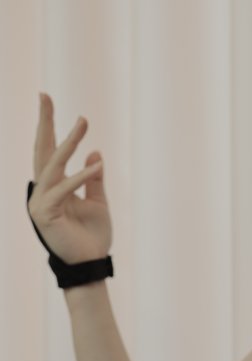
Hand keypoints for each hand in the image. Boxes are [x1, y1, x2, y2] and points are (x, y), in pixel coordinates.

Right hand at [28, 94, 111, 263]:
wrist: (92, 262)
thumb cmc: (93, 235)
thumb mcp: (98, 201)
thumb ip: (94, 178)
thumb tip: (95, 152)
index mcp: (54, 186)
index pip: (48, 151)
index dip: (48, 126)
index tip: (46, 99)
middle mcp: (43, 190)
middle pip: (42, 150)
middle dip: (44, 123)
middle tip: (45, 96)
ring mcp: (40, 202)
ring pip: (53, 166)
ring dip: (69, 143)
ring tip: (83, 123)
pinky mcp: (45, 214)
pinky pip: (64, 189)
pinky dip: (80, 177)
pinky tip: (96, 165)